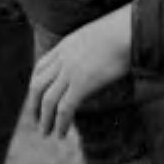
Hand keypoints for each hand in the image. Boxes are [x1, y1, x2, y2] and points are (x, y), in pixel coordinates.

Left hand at [28, 7, 133, 137]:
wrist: (129, 29)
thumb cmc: (125, 28)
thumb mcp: (100, 32)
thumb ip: (93, 44)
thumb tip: (101, 52)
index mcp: (66, 45)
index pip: (40, 66)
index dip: (35, 83)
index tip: (37, 95)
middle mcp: (63, 59)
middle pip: (37, 85)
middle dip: (33, 105)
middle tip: (36, 119)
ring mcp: (71, 72)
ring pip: (47, 100)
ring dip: (44, 119)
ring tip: (46, 133)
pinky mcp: (82, 84)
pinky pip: (64, 108)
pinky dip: (60, 123)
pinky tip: (61, 134)